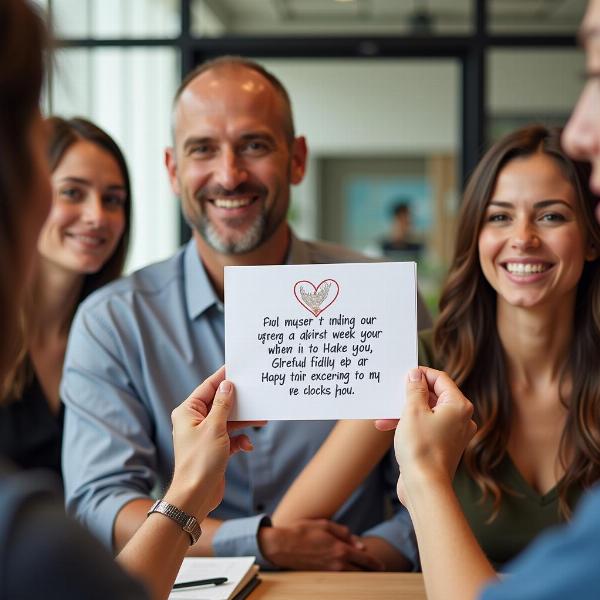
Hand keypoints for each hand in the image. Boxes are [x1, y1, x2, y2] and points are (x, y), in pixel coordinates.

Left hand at [168, 366, 263, 517]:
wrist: (196, 495)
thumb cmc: (200, 461)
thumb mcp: (215, 427)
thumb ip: (222, 404)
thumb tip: (227, 385)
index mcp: (188, 412)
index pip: (208, 387)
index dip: (223, 377)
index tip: (238, 368)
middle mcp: (194, 421)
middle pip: (220, 403)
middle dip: (238, 401)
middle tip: (255, 392)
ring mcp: (205, 435)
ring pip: (228, 420)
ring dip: (244, 421)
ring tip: (261, 419)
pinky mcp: (214, 448)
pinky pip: (231, 436)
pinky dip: (240, 439)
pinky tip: (248, 445)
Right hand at [258, 519, 384, 570]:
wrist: (281, 545)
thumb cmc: (302, 531)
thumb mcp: (325, 525)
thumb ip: (344, 533)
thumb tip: (359, 545)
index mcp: (340, 549)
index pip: (364, 560)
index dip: (375, 563)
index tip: (382, 566)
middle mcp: (336, 563)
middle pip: (360, 572)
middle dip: (370, 572)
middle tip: (378, 572)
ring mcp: (328, 571)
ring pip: (350, 577)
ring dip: (359, 575)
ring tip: (365, 574)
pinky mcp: (320, 575)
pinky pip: (339, 577)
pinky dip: (347, 575)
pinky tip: (348, 572)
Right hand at [380, 367, 475, 508]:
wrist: (425, 487)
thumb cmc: (421, 448)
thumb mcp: (412, 411)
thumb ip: (414, 389)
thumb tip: (415, 374)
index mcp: (459, 406)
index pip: (440, 379)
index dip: (421, 374)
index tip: (404, 373)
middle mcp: (461, 418)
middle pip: (434, 395)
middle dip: (409, 395)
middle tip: (393, 392)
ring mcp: (453, 433)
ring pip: (427, 412)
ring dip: (405, 411)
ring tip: (384, 414)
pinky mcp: (443, 446)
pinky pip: (426, 427)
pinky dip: (409, 424)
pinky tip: (388, 427)